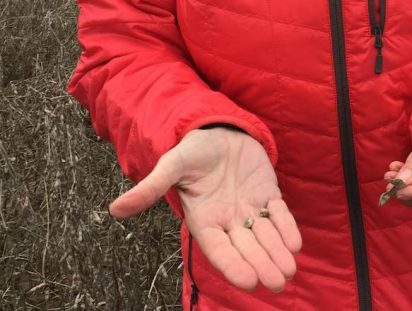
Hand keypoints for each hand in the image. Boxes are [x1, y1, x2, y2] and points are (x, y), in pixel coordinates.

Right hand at [108, 126, 301, 291]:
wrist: (218, 129)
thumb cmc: (192, 150)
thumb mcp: (172, 166)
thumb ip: (150, 188)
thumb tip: (114, 209)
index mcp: (204, 219)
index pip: (218, 249)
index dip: (233, 265)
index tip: (249, 281)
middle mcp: (228, 219)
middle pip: (246, 247)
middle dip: (262, 264)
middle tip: (277, 282)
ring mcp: (250, 207)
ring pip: (265, 235)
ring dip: (277, 252)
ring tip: (289, 271)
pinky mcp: (268, 193)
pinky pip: (279, 213)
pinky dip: (287, 227)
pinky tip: (296, 244)